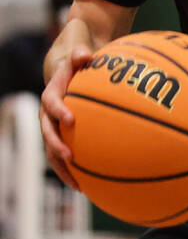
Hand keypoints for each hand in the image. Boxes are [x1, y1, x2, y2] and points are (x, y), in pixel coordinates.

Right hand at [40, 45, 93, 189]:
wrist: (65, 71)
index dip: (59, 111)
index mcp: (51, 94)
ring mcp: (54, 127)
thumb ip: (80, 54)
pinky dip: (74, 170)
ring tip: (78, 184)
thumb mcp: (77, 54)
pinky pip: (64, 155)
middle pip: (47, 133)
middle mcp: (48, 114)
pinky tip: (88, 185)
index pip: (51, 103)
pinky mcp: (62, 136)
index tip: (71, 119)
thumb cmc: (76, 63)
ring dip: (63, 167)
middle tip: (70, 156)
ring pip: (52, 151)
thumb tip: (85, 54)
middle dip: (56, 146)